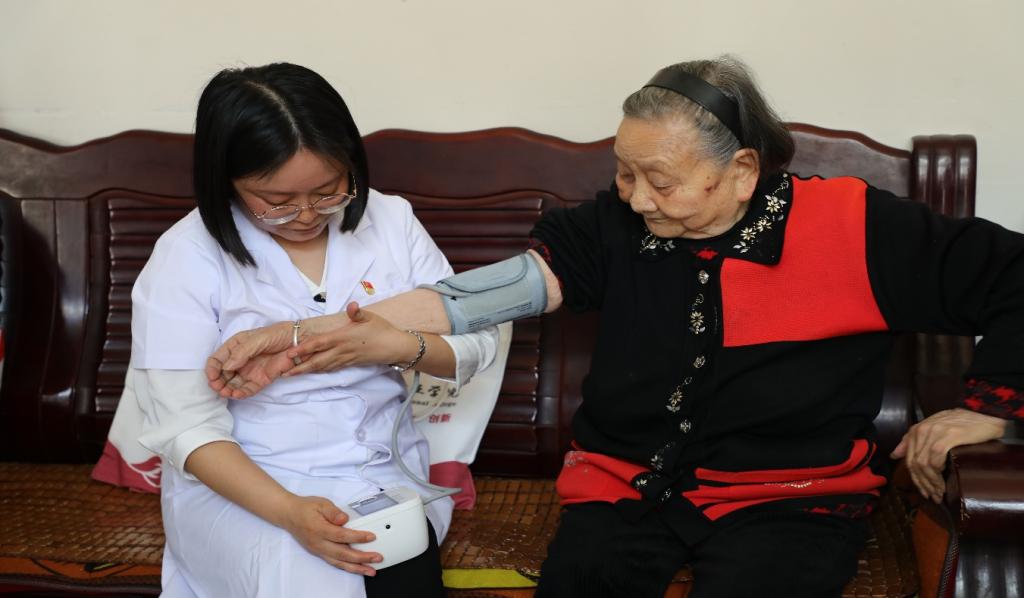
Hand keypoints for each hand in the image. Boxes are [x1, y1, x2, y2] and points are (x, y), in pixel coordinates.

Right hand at [206, 322, 295, 395]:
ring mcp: (250, 371)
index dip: (211, 369)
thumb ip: (242, 352)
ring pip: (233, 384)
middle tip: (217, 388)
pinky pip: (248, 389)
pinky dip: (241, 394)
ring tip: (227, 393)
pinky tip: (237, 394)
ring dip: (227, 390)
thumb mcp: (257, 339)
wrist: (299, 341)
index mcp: (235, 347)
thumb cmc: (277, 335)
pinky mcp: (261, 380)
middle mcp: (240, 360)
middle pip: (222, 375)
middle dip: (217, 383)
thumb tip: (227, 367)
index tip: (212, 377)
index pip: (217, 359)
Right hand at [281, 495, 381, 575]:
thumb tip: (344, 519)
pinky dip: (348, 567)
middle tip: (377, 558)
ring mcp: (318, 550)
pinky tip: (358, 569)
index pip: (341, 536)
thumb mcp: (321, 503)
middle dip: (361, 558)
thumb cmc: (306, 508)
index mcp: (319, 529)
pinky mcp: (319, 553)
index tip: (371, 537)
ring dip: (356, 568)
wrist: (289, 515)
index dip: (357, 537)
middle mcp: (318, 543)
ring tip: (371, 571)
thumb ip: (333, 511)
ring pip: (339, 562)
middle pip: (342, 554)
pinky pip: (335, 563)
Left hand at [285, 302, 415, 375]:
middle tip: (284, 372)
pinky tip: (313, 371)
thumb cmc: (382, 330)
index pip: (319, 344)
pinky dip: (320, 371)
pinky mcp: (351, 363)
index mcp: (343, 337)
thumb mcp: (370, 317)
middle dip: (300, 367)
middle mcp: (342, 350)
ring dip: (307, 371)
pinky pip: (331, 368)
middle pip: (317, 361)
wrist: (395, 347)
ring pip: (323, 367)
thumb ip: (357, 313)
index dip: (303, 349)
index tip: (289, 353)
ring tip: (292, 374)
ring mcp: (346, 359)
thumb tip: (352, 305)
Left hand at [891, 408, 1006, 502]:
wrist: (983, 416)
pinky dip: (938, 472)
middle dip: (923, 484)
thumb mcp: (933, 429)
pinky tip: (944, 478)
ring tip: (940, 493)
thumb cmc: (960, 424)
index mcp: (916, 430)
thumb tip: (893, 455)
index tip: (924, 493)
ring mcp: (934, 433)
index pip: (909, 459)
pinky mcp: (948, 436)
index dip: (915, 479)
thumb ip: (912, 440)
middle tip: (933, 497)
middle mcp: (921, 430)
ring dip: (932, 482)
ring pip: (924, 464)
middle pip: (915, 464)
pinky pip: (935, 460)